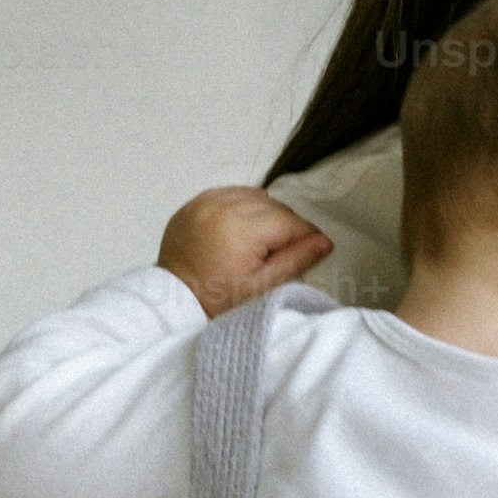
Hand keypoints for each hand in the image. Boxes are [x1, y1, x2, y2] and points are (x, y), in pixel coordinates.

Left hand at [158, 185, 331, 316]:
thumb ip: (295, 260)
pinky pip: (228, 194)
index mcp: (239, 228)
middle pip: (271, 205)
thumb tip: (325, 241)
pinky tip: (243, 225)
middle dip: (284, 224)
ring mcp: (204, 202)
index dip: (305, 234)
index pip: (287, 221)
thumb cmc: (219, 300)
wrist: (172, 302)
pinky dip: (241, 205)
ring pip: (252, 195)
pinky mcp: (192, 204)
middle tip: (286, 248)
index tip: (315, 246)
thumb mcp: (262, 287)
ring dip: (264, 212)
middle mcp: (221, 206)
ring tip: (263, 238)